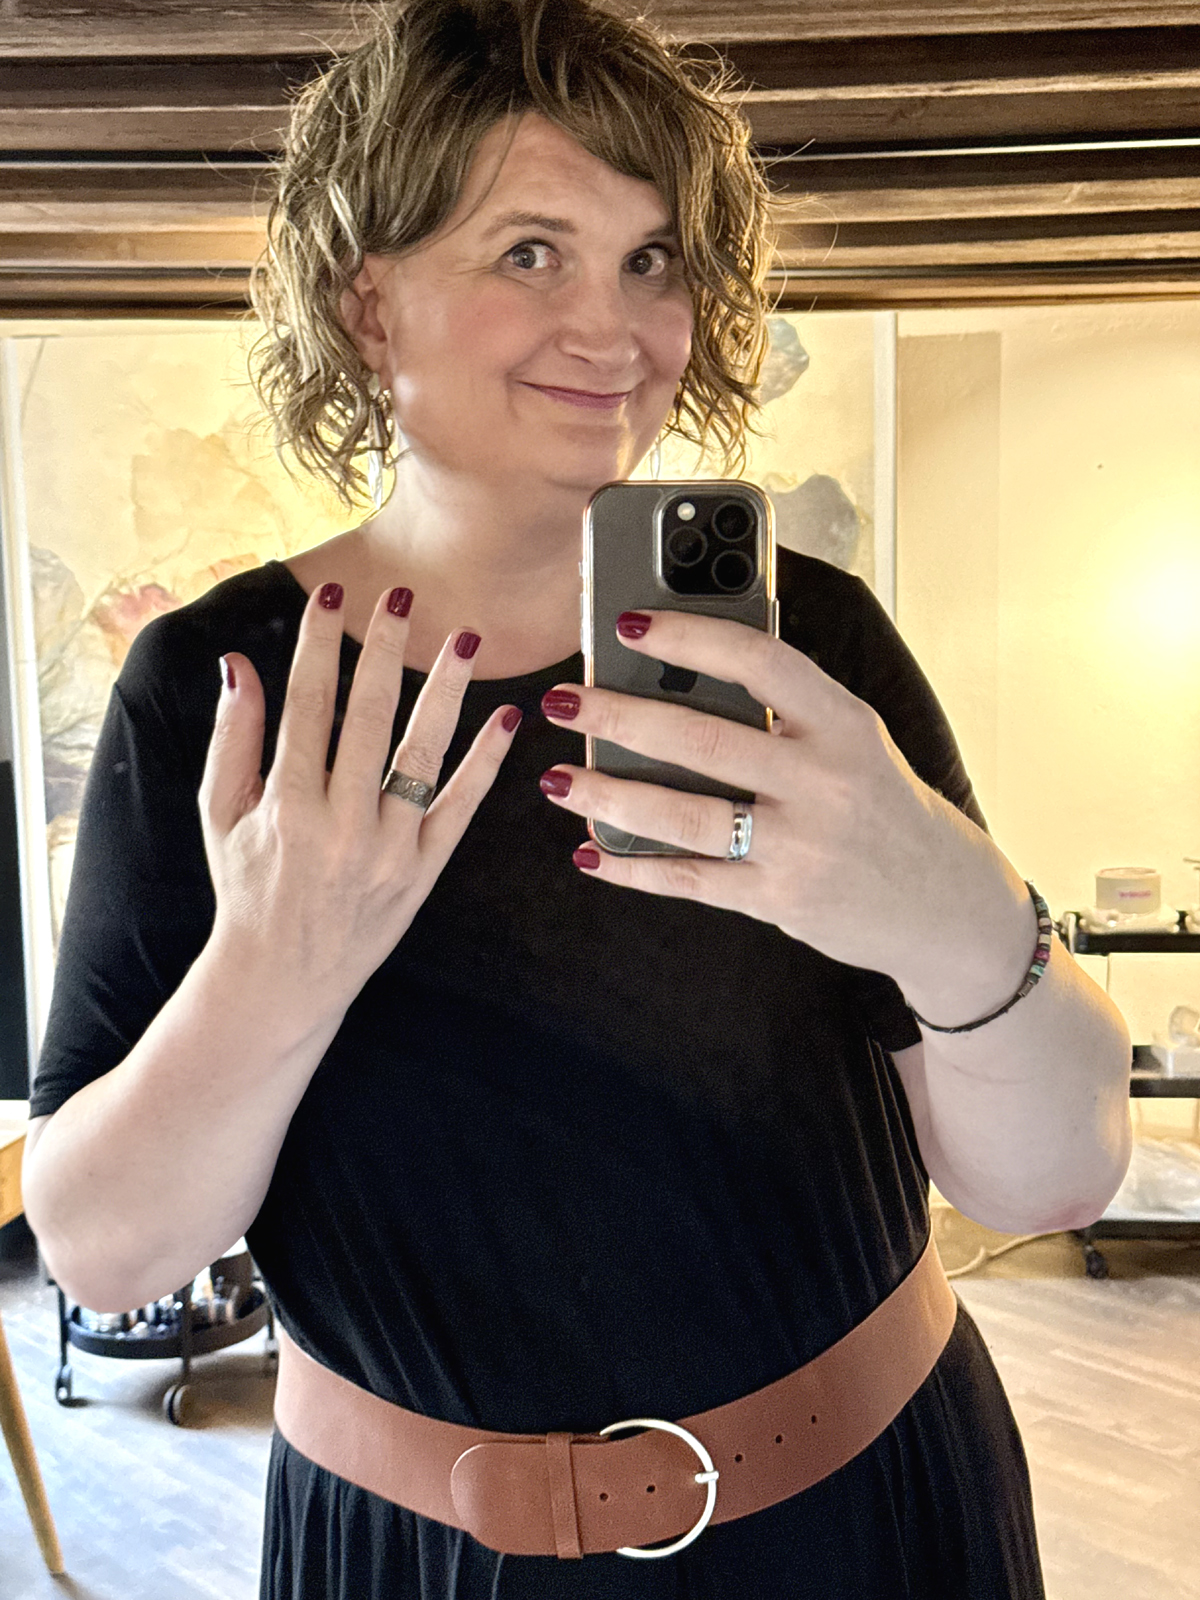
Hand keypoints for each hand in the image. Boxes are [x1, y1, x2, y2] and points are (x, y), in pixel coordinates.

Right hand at [198, 583, 519, 1021]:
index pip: (308, 704)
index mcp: (285, 805)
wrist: (284, 976)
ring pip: (424, 756)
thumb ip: (232, 737)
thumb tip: (237, 663)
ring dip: (446, 692)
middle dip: (384, 649)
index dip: (320, 644)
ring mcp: (390, 850)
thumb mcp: (220, 814)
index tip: (330, 594)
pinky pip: (462, 808)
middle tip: (402, 594)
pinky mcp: (425, 871)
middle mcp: (341, 825)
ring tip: (466, 638)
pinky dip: (487, 763)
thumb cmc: (247, 885)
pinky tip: (507, 718)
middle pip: (369, 718)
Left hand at [538, 609, 1022, 999]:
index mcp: (843, 721)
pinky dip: (632, 868)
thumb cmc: (880, 804)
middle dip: (619, 717)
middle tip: (564, 700)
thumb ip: (785, 710)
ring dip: (608, 796)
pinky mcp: (782, 900)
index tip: (627, 621)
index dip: (687, 634)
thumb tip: (678, 671)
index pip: (759, 660)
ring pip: (684, 816)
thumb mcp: (854, 740)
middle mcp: (825, 780)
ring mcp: (802, 846)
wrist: (944, 904)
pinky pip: (690, 880)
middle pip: (702, 740)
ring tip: (558, 779)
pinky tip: (589, 852)